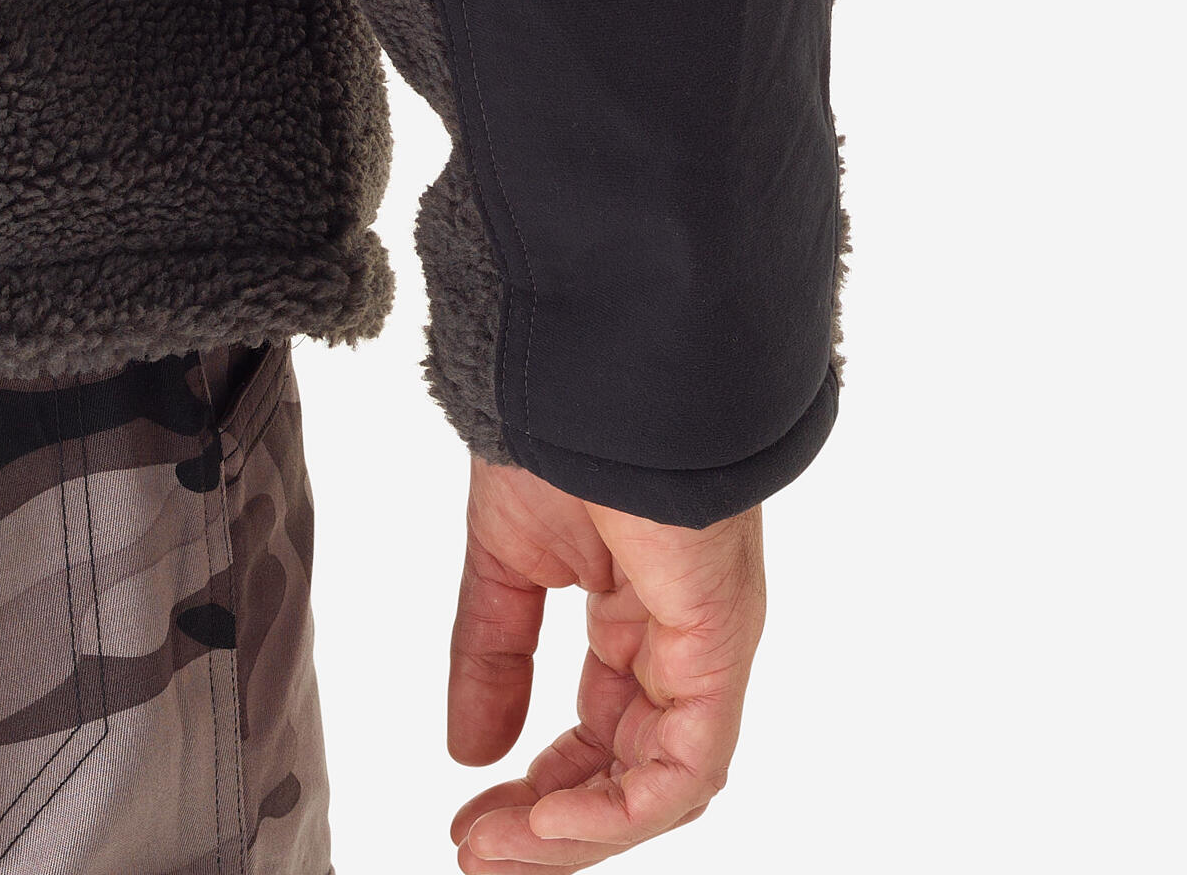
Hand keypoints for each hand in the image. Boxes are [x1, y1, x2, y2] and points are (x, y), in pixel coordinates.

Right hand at [446, 459, 765, 861]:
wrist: (595, 361)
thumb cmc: (557, 426)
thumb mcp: (505, 559)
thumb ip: (490, 652)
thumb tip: (468, 747)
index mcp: (637, 614)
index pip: (602, 734)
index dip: (541, 786)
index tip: (472, 818)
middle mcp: (681, 645)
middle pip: (631, 774)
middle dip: (553, 824)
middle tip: (477, 853)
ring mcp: (706, 651)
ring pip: (659, 786)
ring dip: (577, 830)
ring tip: (498, 853)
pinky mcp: (718, 651)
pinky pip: (685, 766)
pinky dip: (619, 805)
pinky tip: (549, 817)